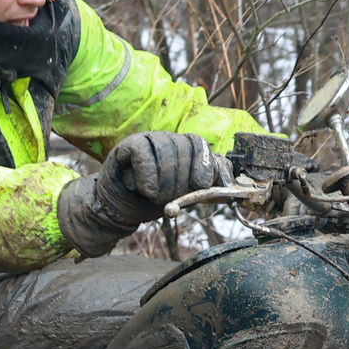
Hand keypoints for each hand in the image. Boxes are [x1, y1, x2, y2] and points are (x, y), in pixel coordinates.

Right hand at [104, 132, 227, 210]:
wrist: (121, 209)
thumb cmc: (152, 201)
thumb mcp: (183, 196)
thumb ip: (205, 185)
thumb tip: (228, 179)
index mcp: (184, 150)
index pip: (201, 146)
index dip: (205, 164)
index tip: (203, 185)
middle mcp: (168, 140)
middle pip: (185, 149)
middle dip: (180, 181)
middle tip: (170, 198)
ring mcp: (149, 139)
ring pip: (165, 149)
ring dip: (164, 181)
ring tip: (156, 196)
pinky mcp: (129, 146)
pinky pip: (144, 153)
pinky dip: (147, 174)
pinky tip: (146, 189)